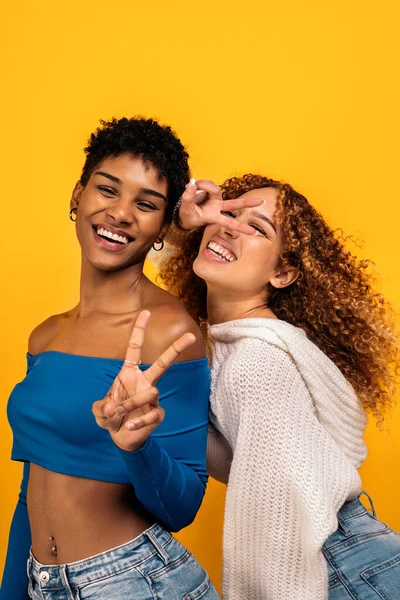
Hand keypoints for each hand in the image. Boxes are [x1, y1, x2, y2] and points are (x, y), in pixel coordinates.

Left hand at [92, 310, 195, 451]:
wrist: (121, 436)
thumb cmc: (111, 416)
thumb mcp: (99, 411)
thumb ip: (101, 408)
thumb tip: (113, 406)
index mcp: (129, 373)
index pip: (135, 348)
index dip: (140, 330)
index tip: (146, 312)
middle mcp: (144, 382)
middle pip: (162, 363)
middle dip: (176, 349)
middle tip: (190, 337)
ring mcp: (153, 398)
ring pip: (150, 392)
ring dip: (131, 403)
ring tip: (119, 412)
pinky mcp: (158, 414)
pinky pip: (152, 414)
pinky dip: (139, 421)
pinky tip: (130, 425)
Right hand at [176, 178, 262, 234]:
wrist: (184, 214)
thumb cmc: (187, 216)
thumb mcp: (184, 209)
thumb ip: (187, 196)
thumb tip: (192, 183)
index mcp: (213, 216)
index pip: (229, 223)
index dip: (241, 227)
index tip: (254, 232)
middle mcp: (217, 207)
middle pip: (234, 204)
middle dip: (247, 203)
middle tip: (262, 202)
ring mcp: (215, 199)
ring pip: (215, 188)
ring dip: (204, 185)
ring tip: (192, 187)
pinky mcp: (211, 192)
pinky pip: (207, 184)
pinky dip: (200, 184)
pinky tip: (192, 186)